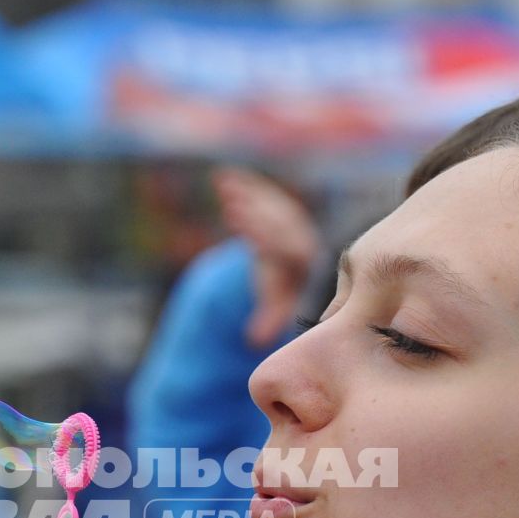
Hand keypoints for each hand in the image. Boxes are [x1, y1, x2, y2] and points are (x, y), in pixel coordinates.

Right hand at [214, 167, 319, 347]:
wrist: (293, 261)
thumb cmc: (281, 286)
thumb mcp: (274, 302)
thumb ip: (268, 319)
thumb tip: (256, 341)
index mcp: (298, 256)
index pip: (280, 242)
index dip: (260, 233)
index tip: (238, 223)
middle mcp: (296, 231)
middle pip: (274, 220)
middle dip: (253, 212)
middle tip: (232, 202)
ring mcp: (286, 215)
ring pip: (267, 202)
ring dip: (246, 193)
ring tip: (223, 186)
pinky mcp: (274, 204)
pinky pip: (260, 192)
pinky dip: (242, 184)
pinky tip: (221, 176)